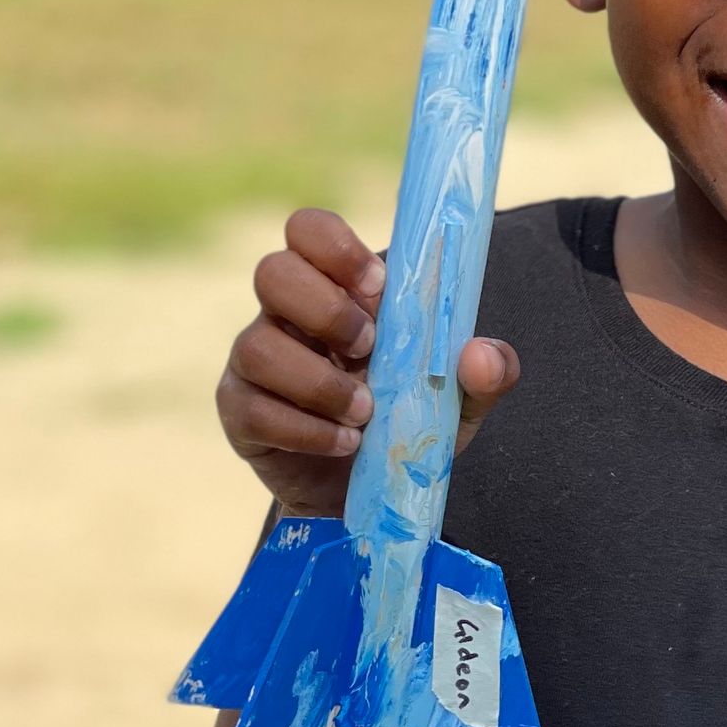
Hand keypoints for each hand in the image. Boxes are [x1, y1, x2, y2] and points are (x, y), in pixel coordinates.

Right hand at [217, 206, 521, 518]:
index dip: (337, 248)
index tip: (379, 288)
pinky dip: (307, 430)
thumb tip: (482, 355)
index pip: (309, 230)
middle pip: (272, 270)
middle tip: (369, 350)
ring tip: (365, 414)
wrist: (368, 496)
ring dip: (320, 384)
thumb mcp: (459, 400)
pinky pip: (255, 409)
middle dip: (327, 311)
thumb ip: (486, 374)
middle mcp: (286, 314)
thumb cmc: (406, 424)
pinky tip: (344, 443)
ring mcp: (255, 361)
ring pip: (257, 346)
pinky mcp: (240, 411)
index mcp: (336, 289)